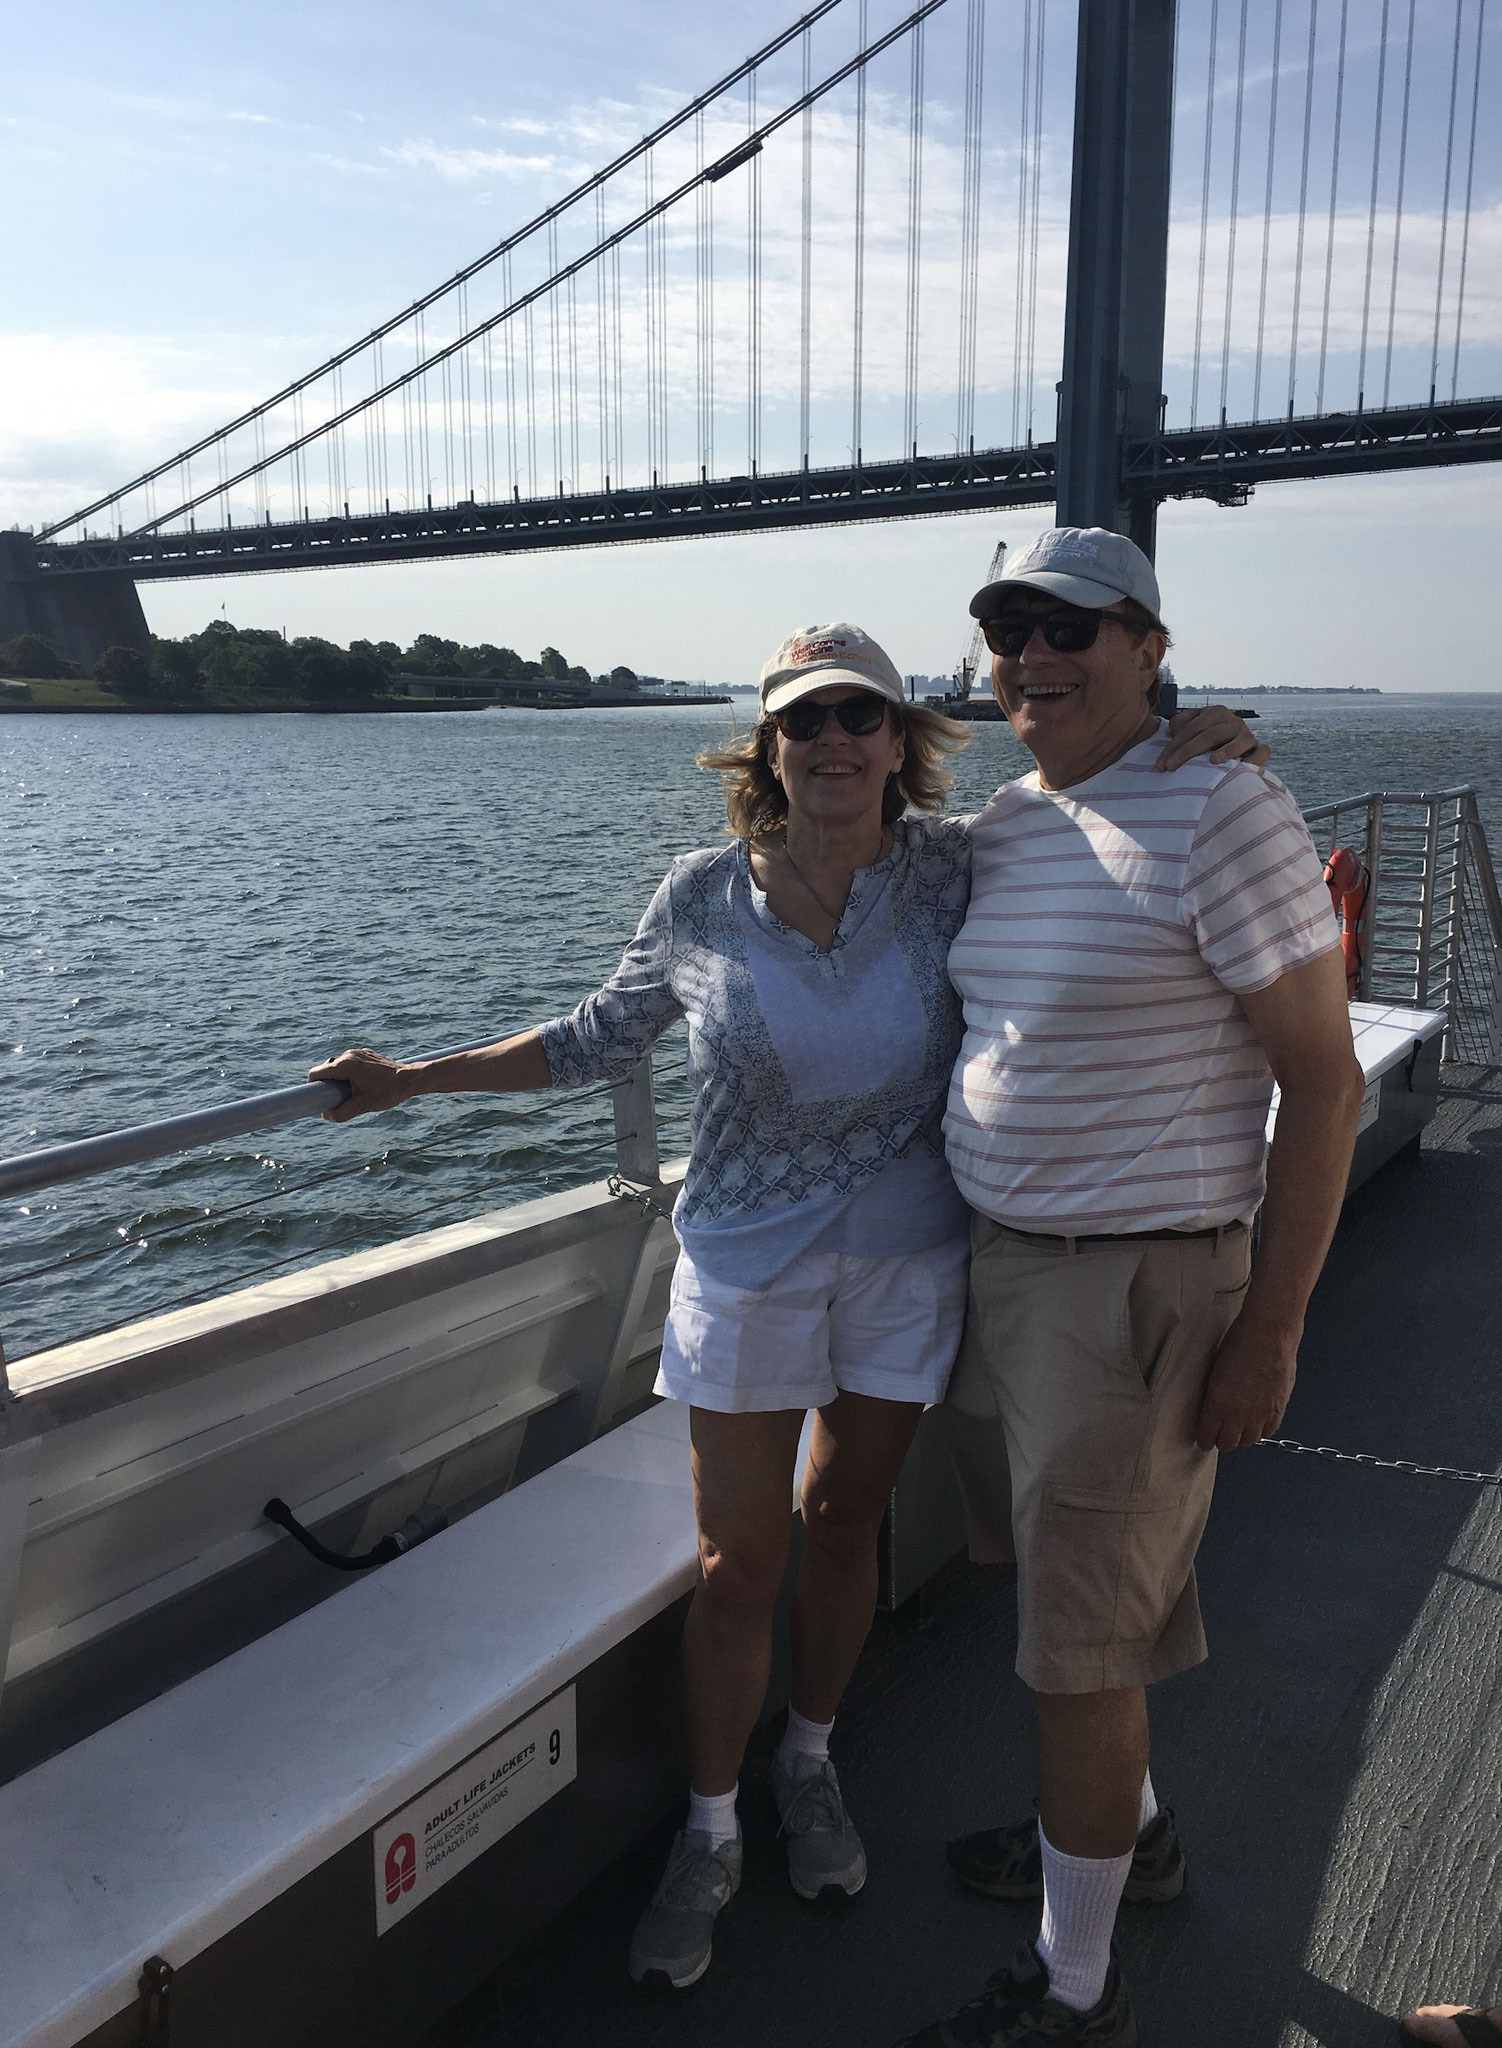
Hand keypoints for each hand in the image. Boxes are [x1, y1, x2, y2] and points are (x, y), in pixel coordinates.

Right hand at [308, 1047, 416, 1122]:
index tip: (316, 1098)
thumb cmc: (387, 1092)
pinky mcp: (367, 1054)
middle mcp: (349, 1055)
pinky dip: (352, 1074)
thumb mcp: (363, 1106)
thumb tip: (327, 1116)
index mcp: (344, 1065)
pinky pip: (352, 1064)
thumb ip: (342, 1113)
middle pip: (328, 1070)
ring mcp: (359, 1053)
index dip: (312, 1086)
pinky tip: (364, 1085)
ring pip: (340, 1067)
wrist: (410, 1079)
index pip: (316, 1072)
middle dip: (330, 1085)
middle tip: (340, 1099)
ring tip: (355, 1093)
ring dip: (342, 1080)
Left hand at [1159, 705, 1270, 771]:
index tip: (1160, 764)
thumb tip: (1173, 727)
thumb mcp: (1192, 730)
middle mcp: (1234, 721)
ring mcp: (1248, 735)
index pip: (1191, 728)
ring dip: (1227, 751)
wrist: (1231, 750)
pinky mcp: (1259, 749)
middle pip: (1210, 735)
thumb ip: (1181, 725)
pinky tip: (1243, 768)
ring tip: (1212, 761)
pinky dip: (1255, 759)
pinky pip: (1261, 753)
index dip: (1174, 746)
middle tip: (1170, 768)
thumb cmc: (1205, 742)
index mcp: (1215, 712)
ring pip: (1238, 741)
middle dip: (1187, 752)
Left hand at [1194, 1309, 1300, 1451]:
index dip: (1204, 1438)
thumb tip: (1213, 1408)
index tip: (1203, 1436)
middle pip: (1227, 1444)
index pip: (1207, 1436)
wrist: (1270, 1332)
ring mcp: (1261, 1413)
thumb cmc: (1239, 1341)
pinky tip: (1256, 1422)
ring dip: (1241, 1437)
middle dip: (1221, 1440)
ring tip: (1237, 1428)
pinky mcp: (1278, 1408)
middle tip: (1219, 1433)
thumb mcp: (1215, 1370)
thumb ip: (1214, 1395)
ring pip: (1248, 1441)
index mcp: (1218, 1404)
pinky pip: (1268, 1431)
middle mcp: (1239, 1414)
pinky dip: (1261, 1430)